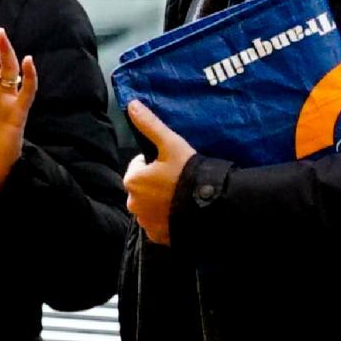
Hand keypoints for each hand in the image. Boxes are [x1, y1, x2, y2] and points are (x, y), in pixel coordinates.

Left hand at [122, 100, 195, 247]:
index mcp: (132, 180)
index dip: (155, 164)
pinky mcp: (158, 236)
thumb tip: (131, 104)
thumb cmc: (188, 172)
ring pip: (150, 207)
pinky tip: (182, 212)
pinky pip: (159, 224)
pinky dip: (167, 219)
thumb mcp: (170, 144)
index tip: (172, 165)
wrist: (209, 206)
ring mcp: (146, 222)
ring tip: (182, 196)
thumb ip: (149, 125)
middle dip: (156, 184)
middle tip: (179, 180)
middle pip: (143, 188)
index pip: (138, 167)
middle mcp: (133, 203)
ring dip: (161, 202)